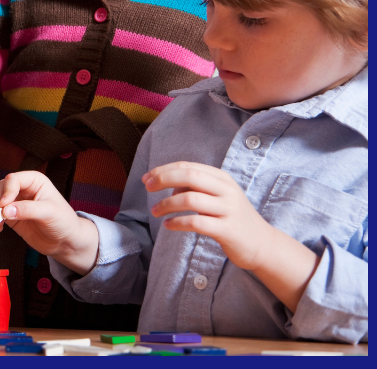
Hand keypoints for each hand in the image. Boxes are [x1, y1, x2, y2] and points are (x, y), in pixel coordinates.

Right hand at [0, 171, 99, 273]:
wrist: (65, 242)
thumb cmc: (64, 222)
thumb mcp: (49, 213)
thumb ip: (27, 210)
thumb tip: (6, 211)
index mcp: (35, 181)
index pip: (14, 179)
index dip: (7, 191)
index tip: (4, 205)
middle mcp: (24, 189)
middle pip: (2, 187)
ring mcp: (17, 203)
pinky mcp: (12, 216)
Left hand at [144, 161, 273, 270]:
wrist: (262, 243)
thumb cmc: (232, 217)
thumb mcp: (217, 196)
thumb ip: (195, 187)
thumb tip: (167, 183)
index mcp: (222, 178)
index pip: (188, 166)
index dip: (163, 170)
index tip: (146, 178)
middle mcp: (226, 190)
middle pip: (189, 176)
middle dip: (163, 179)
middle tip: (147, 188)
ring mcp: (228, 210)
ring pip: (190, 199)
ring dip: (166, 204)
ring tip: (155, 211)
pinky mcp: (228, 230)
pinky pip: (196, 223)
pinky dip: (177, 222)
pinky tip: (168, 225)